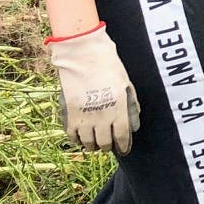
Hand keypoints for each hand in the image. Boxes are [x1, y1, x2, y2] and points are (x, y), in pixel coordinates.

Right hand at [45, 23, 140, 154]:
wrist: (82, 53)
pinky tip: (80, 137)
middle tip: (108, 145)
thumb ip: (131, 105)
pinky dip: (77, 139)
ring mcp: (84, 116)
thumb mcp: (126, 83)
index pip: (122, 136)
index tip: (124, 150)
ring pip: (88, 142)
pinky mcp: (69, 113)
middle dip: (108, 146)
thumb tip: (134, 124)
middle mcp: (102, 115)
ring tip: (95, 143)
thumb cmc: (107, 64)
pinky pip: (72, 135)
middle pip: (105, 142)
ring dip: (93, 145)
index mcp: (118, 107)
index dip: (123, 146)